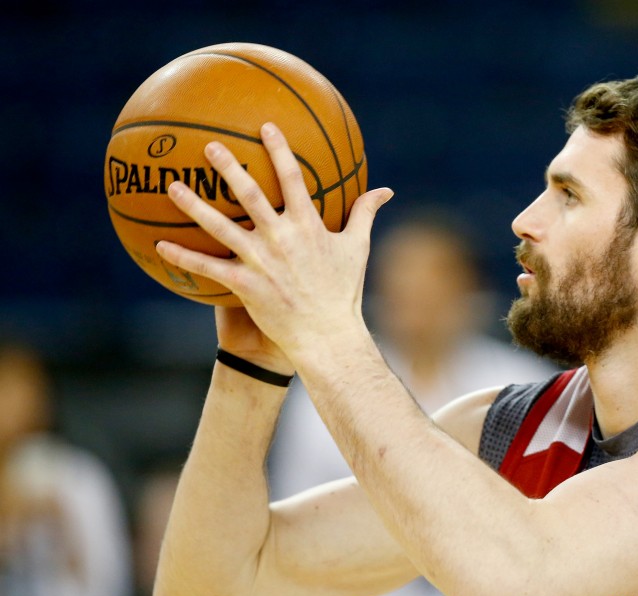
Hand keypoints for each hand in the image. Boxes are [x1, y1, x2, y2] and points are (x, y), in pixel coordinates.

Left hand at [155, 123, 392, 366]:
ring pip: (221, 226)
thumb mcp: (358, 248)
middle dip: (229, 167)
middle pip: (250, 194)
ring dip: (195, 206)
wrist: (327, 335)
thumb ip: (365, 213)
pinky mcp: (245, 284)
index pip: (292, 179)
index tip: (266, 127)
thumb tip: (386, 190)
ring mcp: (261, 260)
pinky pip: (208, 268)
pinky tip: (160, 246)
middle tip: (210, 147)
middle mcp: (282, 238)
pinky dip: (183, 258)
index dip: (279, 150)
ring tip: (173, 186)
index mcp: (309, 225)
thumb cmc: (344, 292)